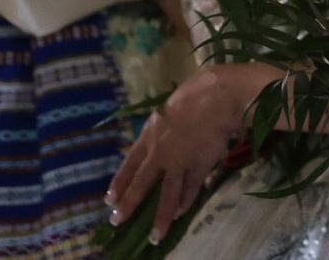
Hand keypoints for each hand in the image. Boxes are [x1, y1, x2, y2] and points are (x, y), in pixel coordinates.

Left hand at [106, 66, 254, 244]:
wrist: (219, 94)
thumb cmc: (195, 93)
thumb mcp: (168, 108)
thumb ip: (160, 128)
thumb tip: (159, 141)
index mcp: (150, 135)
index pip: (129, 164)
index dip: (119, 183)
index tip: (109, 200)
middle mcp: (161, 152)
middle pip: (142, 184)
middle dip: (129, 205)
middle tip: (118, 221)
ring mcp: (181, 161)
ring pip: (168, 194)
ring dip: (161, 217)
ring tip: (156, 235)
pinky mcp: (201, 165)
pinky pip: (192, 188)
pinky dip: (187, 201)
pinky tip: (181, 212)